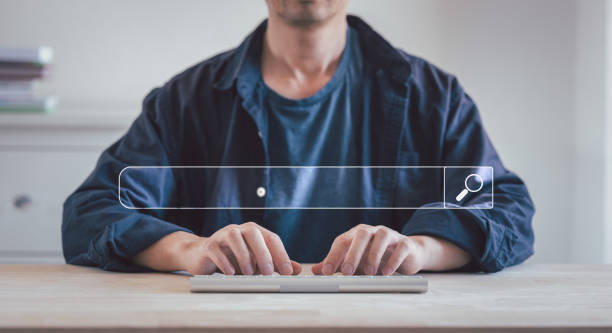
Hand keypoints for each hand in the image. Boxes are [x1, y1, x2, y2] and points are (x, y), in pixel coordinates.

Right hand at [133, 222, 300, 275]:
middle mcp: (240, 230)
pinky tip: (230, 273)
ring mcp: (224, 235)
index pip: (272, 238)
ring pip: (236, 239)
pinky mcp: (209, 245)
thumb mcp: (256, 262)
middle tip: (268, 272)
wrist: (203, 255)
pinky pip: (217, 250)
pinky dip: (224, 262)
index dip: (281, 254)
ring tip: (248, 273)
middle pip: (255, 235)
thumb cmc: (233, 258)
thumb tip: (296, 269)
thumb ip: (275, 264)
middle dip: (264, 254)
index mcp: (255, 232)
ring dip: (244, 257)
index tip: (287, 271)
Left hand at [312, 224, 427, 275]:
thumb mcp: (355, 261)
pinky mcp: (405, 243)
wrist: (406, 253)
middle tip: (346, 272)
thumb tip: (315, 270)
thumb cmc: (376, 256)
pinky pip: (400, 247)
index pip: (342, 241)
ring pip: (381, 237)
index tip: (326, 272)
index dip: (333, 256)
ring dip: (373, 254)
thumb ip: (336, 264)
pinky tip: (386, 272)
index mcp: (357, 234)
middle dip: (352, 253)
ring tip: (369, 272)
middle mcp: (373, 231)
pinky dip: (393, 259)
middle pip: (361, 234)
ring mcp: (390, 235)